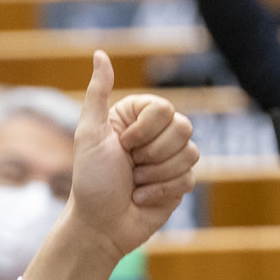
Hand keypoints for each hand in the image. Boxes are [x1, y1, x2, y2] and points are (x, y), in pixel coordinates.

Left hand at [64, 51, 198, 259]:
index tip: (122, 145)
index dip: (145, 131)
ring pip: (190, 154)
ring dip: (156, 175)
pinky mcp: (179, 183)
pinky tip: (142, 198)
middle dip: (153, 154)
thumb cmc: (91, 181)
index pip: (164, 109)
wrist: (100, 225)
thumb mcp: (90, 134)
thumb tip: (100, 53)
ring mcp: (170, 159)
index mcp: (136, 118)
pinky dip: (162, 191)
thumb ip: (97, 94)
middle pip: (183, 129)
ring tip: (135, 184)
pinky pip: (190, 178)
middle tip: (131, 166)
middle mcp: (156, 135)